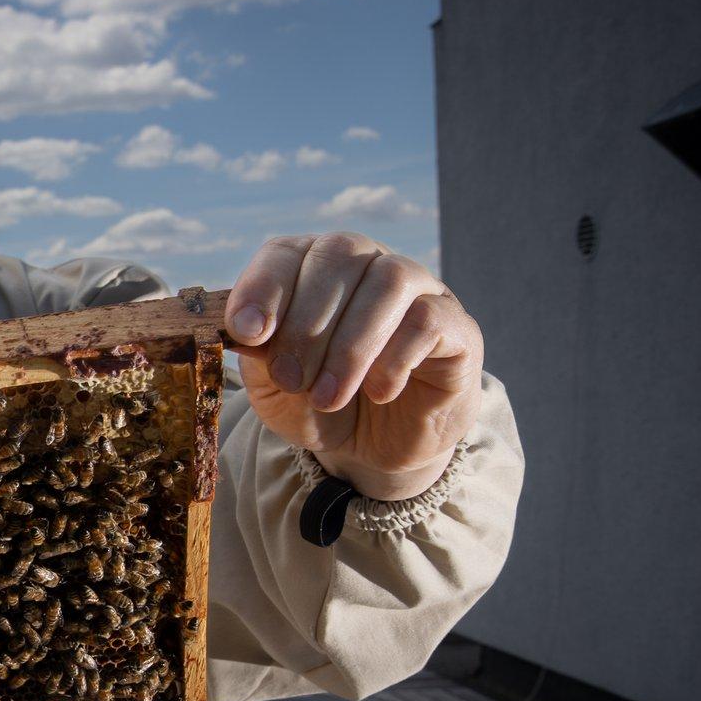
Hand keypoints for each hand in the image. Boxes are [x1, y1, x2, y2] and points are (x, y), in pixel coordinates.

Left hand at [225, 233, 482, 500]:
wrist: (373, 448)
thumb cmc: (316, 403)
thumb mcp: (272, 385)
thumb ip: (257, 352)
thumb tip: (243, 329)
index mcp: (311, 268)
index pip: (285, 252)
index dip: (263, 287)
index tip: (249, 333)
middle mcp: (366, 263)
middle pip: (339, 256)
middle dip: (306, 325)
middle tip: (292, 380)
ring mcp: (418, 289)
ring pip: (389, 280)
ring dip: (350, 344)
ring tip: (328, 396)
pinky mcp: (456, 325)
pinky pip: (429, 319)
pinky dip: (395, 357)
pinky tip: (378, 392)